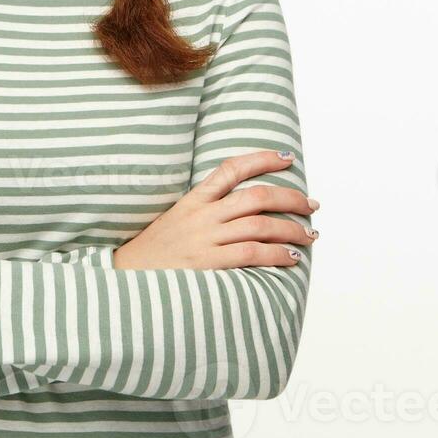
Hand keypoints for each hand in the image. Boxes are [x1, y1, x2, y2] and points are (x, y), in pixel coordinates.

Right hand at [112, 149, 317, 269]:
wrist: (127, 279)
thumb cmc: (155, 253)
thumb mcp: (175, 220)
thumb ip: (204, 210)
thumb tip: (241, 208)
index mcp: (193, 200)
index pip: (231, 168)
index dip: (262, 159)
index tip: (286, 158)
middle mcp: (202, 215)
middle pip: (257, 196)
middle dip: (290, 198)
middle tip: (311, 204)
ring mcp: (205, 238)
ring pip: (261, 224)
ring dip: (292, 229)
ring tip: (309, 235)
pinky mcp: (209, 263)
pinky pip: (252, 254)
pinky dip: (278, 254)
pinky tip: (292, 257)